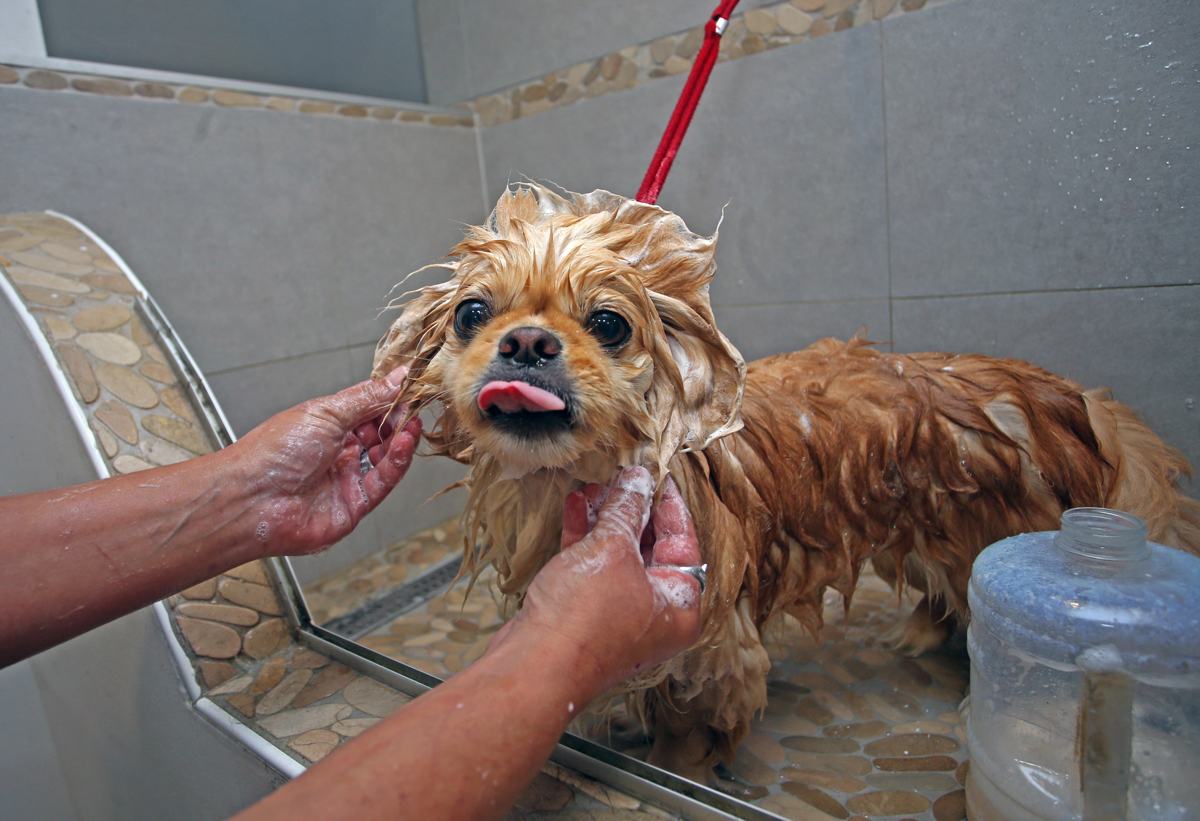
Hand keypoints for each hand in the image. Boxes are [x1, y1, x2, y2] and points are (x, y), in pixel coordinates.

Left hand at [232, 368, 421, 555]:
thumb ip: (368, 397)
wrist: (252, 499)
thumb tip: (397, 377)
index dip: (389, 399)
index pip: (369, 408)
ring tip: (411, 424)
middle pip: (382, 433)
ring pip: (387, 457)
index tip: (410, 388)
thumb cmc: (273, 453)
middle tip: (413, 407)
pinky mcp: (356, 504)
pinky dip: (398, 462)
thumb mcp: (326, 412)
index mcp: (327, 426)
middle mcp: (338, 452)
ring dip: (402, 440)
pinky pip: (385, 481)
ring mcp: (347, 478)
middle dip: (399, 419)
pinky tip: (404, 443)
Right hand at [491, 466, 703, 697]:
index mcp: (679, 606)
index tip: (657, 474)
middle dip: (631, 508)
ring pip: (618, 555)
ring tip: (593, 485)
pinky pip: (592, 566)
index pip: (683, 542)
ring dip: (605, 518)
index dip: (668, 503)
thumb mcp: (612, 551)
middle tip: (621, 474)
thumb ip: (627, 509)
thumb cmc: (584, 619)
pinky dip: (585, 536)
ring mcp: (619, 614)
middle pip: (650, 547)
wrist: (534, 665)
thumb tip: (638, 478)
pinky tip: (574, 506)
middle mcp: (654, 614)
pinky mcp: (586, 613)